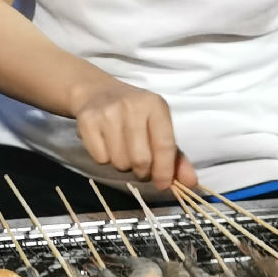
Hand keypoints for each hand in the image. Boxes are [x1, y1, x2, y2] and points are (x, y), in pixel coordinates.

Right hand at [73, 80, 197, 187]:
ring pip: (119, 162)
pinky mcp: (87, 121)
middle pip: (140, 159)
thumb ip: (176, 157)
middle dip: (142, 171)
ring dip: (123, 165)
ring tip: (123, 150)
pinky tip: (106, 144)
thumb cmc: (135, 114)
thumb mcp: (158, 127)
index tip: (163, 185)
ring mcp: (107, 112)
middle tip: (141, 167)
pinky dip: (105, 158)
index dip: (165, 170)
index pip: (164, 145)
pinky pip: (100, 158)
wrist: (97, 91)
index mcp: (155, 105)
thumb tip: (190, 183)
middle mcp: (132, 106)